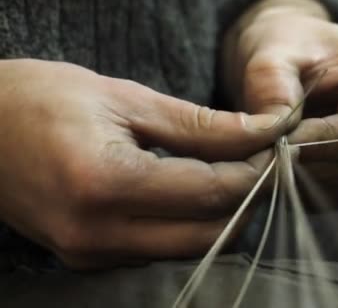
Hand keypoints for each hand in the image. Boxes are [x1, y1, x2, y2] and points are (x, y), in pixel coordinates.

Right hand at [0, 59, 280, 268]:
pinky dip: (190, 225)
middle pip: (210, 234)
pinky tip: (196, 191)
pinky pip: (160, 251)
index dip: (255, 170)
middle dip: (248, 199)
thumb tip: (261, 131)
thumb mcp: (126, 98)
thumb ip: (201, 124)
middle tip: (263, 161)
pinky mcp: (88, 258)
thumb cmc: (42, 99)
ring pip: (189, 249)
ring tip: (235, 171)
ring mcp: (90, 253)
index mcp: (105, 183)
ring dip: (223, 215)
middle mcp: (96, 233)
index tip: (277, 147)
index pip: (210, 192)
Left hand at [222, 0, 337, 206]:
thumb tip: (270, 131)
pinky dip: (299, 188)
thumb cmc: (290, 46)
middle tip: (257, 156)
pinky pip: (334, 196)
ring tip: (261, 157)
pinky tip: (275, 166)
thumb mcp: (273, 52)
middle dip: (306, 164)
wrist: (293, 60)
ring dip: (299, 179)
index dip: (322, 144)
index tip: (276, 143)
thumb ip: (271, 86)